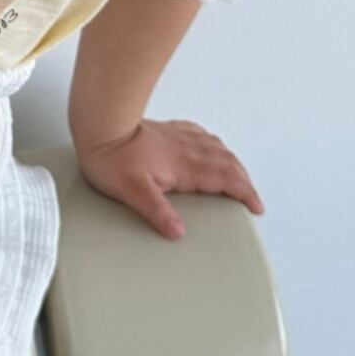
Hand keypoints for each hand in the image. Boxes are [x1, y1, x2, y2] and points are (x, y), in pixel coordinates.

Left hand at [73, 117, 265, 239]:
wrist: (99, 124)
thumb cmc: (111, 156)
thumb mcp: (133, 191)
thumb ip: (158, 211)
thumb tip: (177, 231)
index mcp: (185, 165)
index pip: (227, 178)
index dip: (246, 193)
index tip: (256, 206)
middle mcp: (187, 148)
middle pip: (227, 163)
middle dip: (244, 180)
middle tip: (250, 196)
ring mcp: (177, 137)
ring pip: (216, 147)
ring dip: (231, 163)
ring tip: (237, 175)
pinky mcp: (166, 130)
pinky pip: (198, 134)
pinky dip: (212, 144)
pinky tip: (207, 145)